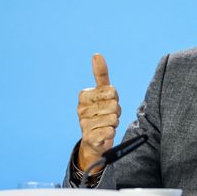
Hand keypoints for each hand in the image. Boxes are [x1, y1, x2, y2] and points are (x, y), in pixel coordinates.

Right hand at [76, 53, 121, 170]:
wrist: (94, 141)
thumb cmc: (101, 113)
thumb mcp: (102, 92)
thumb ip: (100, 74)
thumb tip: (96, 54)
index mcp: (83, 95)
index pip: (112, 91)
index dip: (115, 98)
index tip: (107, 103)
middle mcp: (81, 109)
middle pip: (114, 105)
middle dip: (116, 111)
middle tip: (108, 116)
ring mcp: (83, 124)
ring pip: (113, 119)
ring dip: (114, 123)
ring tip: (106, 125)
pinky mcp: (89, 138)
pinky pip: (110, 131)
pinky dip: (111, 133)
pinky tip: (104, 134)